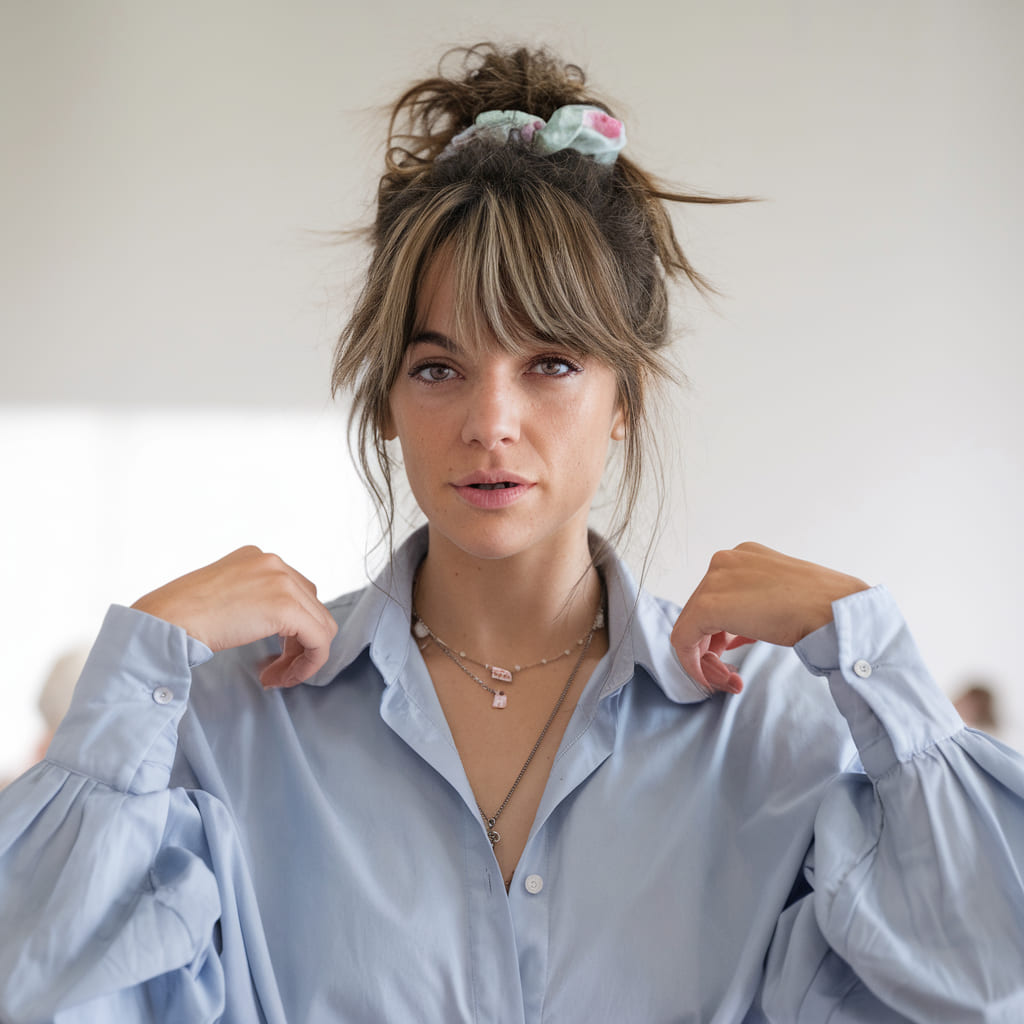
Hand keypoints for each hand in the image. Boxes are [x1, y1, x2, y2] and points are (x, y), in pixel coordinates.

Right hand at [131, 546, 338, 687]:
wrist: (164, 621)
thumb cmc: (178, 616)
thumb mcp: (221, 595)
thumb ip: (250, 599)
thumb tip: (271, 621)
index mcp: (257, 557)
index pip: (295, 592)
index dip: (291, 628)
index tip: (272, 654)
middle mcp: (274, 563)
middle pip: (312, 607)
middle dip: (298, 643)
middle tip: (274, 669)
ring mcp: (283, 582)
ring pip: (320, 625)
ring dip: (302, 657)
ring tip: (275, 676)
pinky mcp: (286, 607)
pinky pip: (319, 640)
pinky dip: (308, 664)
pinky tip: (281, 678)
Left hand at [671, 542, 868, 694]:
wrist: (837, 611)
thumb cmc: (823, 608)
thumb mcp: (782, 599)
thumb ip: (752, 609)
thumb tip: (730, 636)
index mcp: (744, 556)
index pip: (718, 597)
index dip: (721, 633)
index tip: (733, 656)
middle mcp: (725, 561)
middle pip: (701, 613)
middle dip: (714, 648)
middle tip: (734, 674)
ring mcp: (714, 580)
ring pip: (691, 627)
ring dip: (708, 659)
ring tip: (733, 680)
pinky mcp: (708, 605)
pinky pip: (684, 639)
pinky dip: (694, 664)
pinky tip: (718, 681)